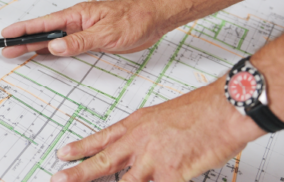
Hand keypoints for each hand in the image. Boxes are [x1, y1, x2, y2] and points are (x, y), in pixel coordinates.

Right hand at [0, 0, 162, 57]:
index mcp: (77, 15)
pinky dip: (53, 50)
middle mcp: (77, 21)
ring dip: (36, 46)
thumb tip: (55, 47)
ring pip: (54, 39)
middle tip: (6, 49)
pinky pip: (66, 45)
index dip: (24, 29)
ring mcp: (82, 30)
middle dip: (24, 40)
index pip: (44, 23)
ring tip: (17, 53)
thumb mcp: (105, 33)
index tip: (7, 33)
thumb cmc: (133, 20)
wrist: (154, 18)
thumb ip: (79, 41)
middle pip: (45, 32)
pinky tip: (43, 54)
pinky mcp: (90, 39)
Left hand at [51, 79, 263, 181]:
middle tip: (58, 178)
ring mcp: (153, 160)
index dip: (80, 147)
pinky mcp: (171, 174)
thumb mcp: (165, 115)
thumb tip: (142, 146)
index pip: (101, 137)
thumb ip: (151, 133)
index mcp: (137, 124)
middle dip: (78, 173)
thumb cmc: (203, 109)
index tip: (62, 153)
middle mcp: (140, 142)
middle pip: (102, 162)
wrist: (225, 108)